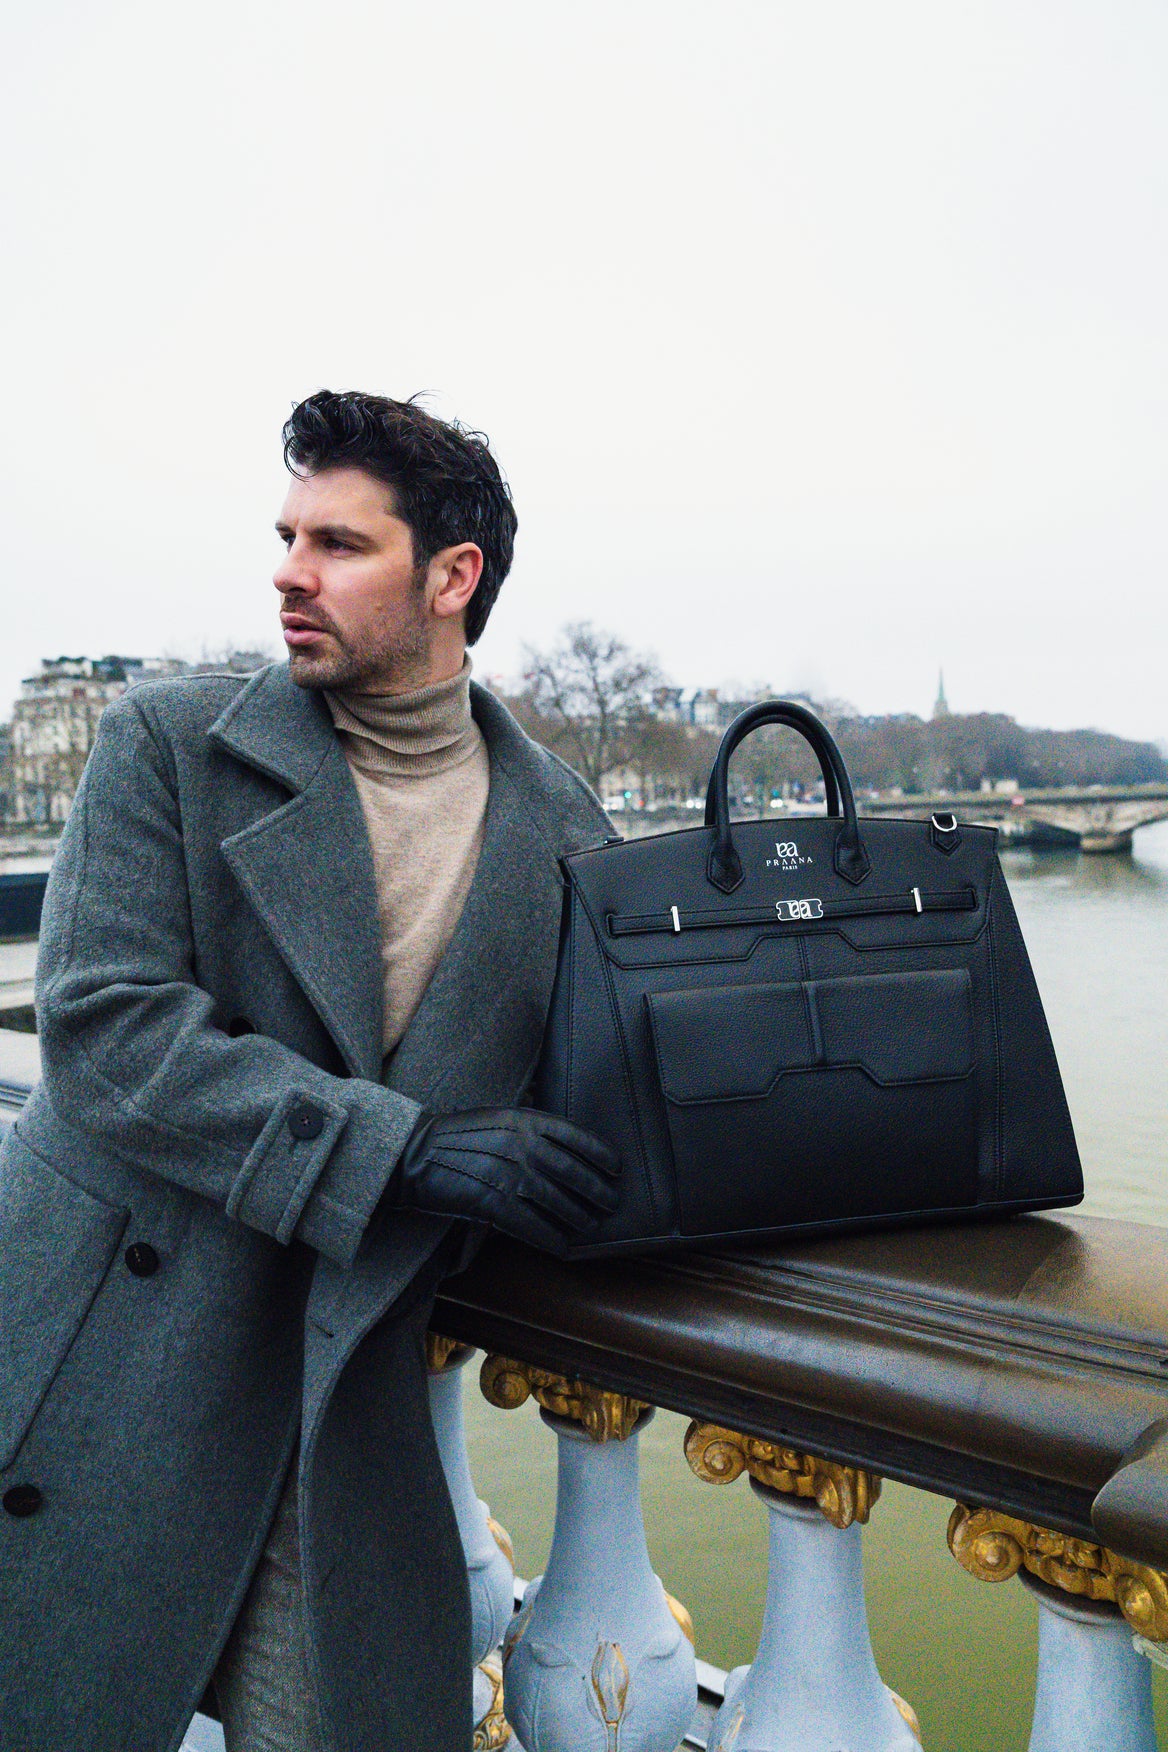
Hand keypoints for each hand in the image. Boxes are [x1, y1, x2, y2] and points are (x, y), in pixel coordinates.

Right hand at [391, 1107, 620, 1255]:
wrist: (415, 1155)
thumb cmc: (456, 1136)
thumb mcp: (496, 1117)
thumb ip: (528, 1127)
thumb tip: (563, 1144)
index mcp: (522, 1119)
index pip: (575, 1136)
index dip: (600, 1153)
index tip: (616, 1167)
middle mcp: (520, 1145)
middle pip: (572, 1172)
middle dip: (596, 1190)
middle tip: (612, 1203)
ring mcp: (507, 1175)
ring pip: (556, 1201)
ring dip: (578, 1217)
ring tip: (589, 1226)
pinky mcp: (492, 1203)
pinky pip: (531, 1226)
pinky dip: (550, 1239)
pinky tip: (562, 1248)